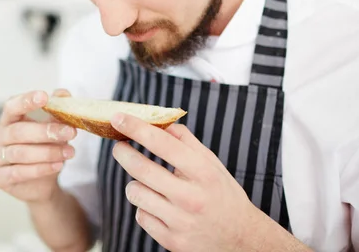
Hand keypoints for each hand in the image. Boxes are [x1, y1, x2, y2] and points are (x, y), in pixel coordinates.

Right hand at [0, 89, 76, 203]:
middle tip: (70, 132)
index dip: (26, 101)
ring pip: (21, 153)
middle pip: (19, 131)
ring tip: (69, 152)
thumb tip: (63, 93)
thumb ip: (56, 111)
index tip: (44, 96)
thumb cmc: (43, 150)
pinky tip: (58, 165)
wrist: (40, 184)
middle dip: (46, 131)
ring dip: (48, 152)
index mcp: (8, 120)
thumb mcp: (53, 129)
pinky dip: (41, 169)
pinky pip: (19, 172)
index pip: (12, 106)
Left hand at [110, 113, 308, 251]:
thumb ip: (186, 142)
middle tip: (119, 146)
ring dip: (135, 183)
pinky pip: (141, 216)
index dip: (137, 128)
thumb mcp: (212, 164)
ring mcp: (181, 222)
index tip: (118, 118)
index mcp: (203, 173)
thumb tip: (160, 123)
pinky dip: (144, 208)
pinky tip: (158, 206)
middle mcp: (192, 198)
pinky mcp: (172, 241)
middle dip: (123, 152)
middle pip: (142, 169)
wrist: (240, 238)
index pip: (163, 144)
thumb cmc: (222, 194)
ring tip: (147, 182)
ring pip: (136, 193)